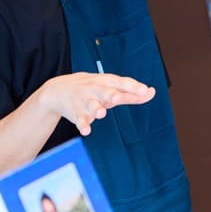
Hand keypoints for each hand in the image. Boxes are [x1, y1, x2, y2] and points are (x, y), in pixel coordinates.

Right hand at [37, 72, 154, 134]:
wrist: (59, 90)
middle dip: (110, 94)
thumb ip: (131, 93)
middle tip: (117, 98)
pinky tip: (86, 130)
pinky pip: (79, 119)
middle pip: (104, 91)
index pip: (121, 82)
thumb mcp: (110, 88)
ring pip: (91, 105)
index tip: (145, 90)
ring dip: (96, 109)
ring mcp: (84, 101)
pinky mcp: (76, 113)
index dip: (133, 86)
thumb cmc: (93, 89)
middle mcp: (95, 89)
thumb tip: (151, 92)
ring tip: (101, 113)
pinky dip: (83, 125)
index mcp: (106, 81)